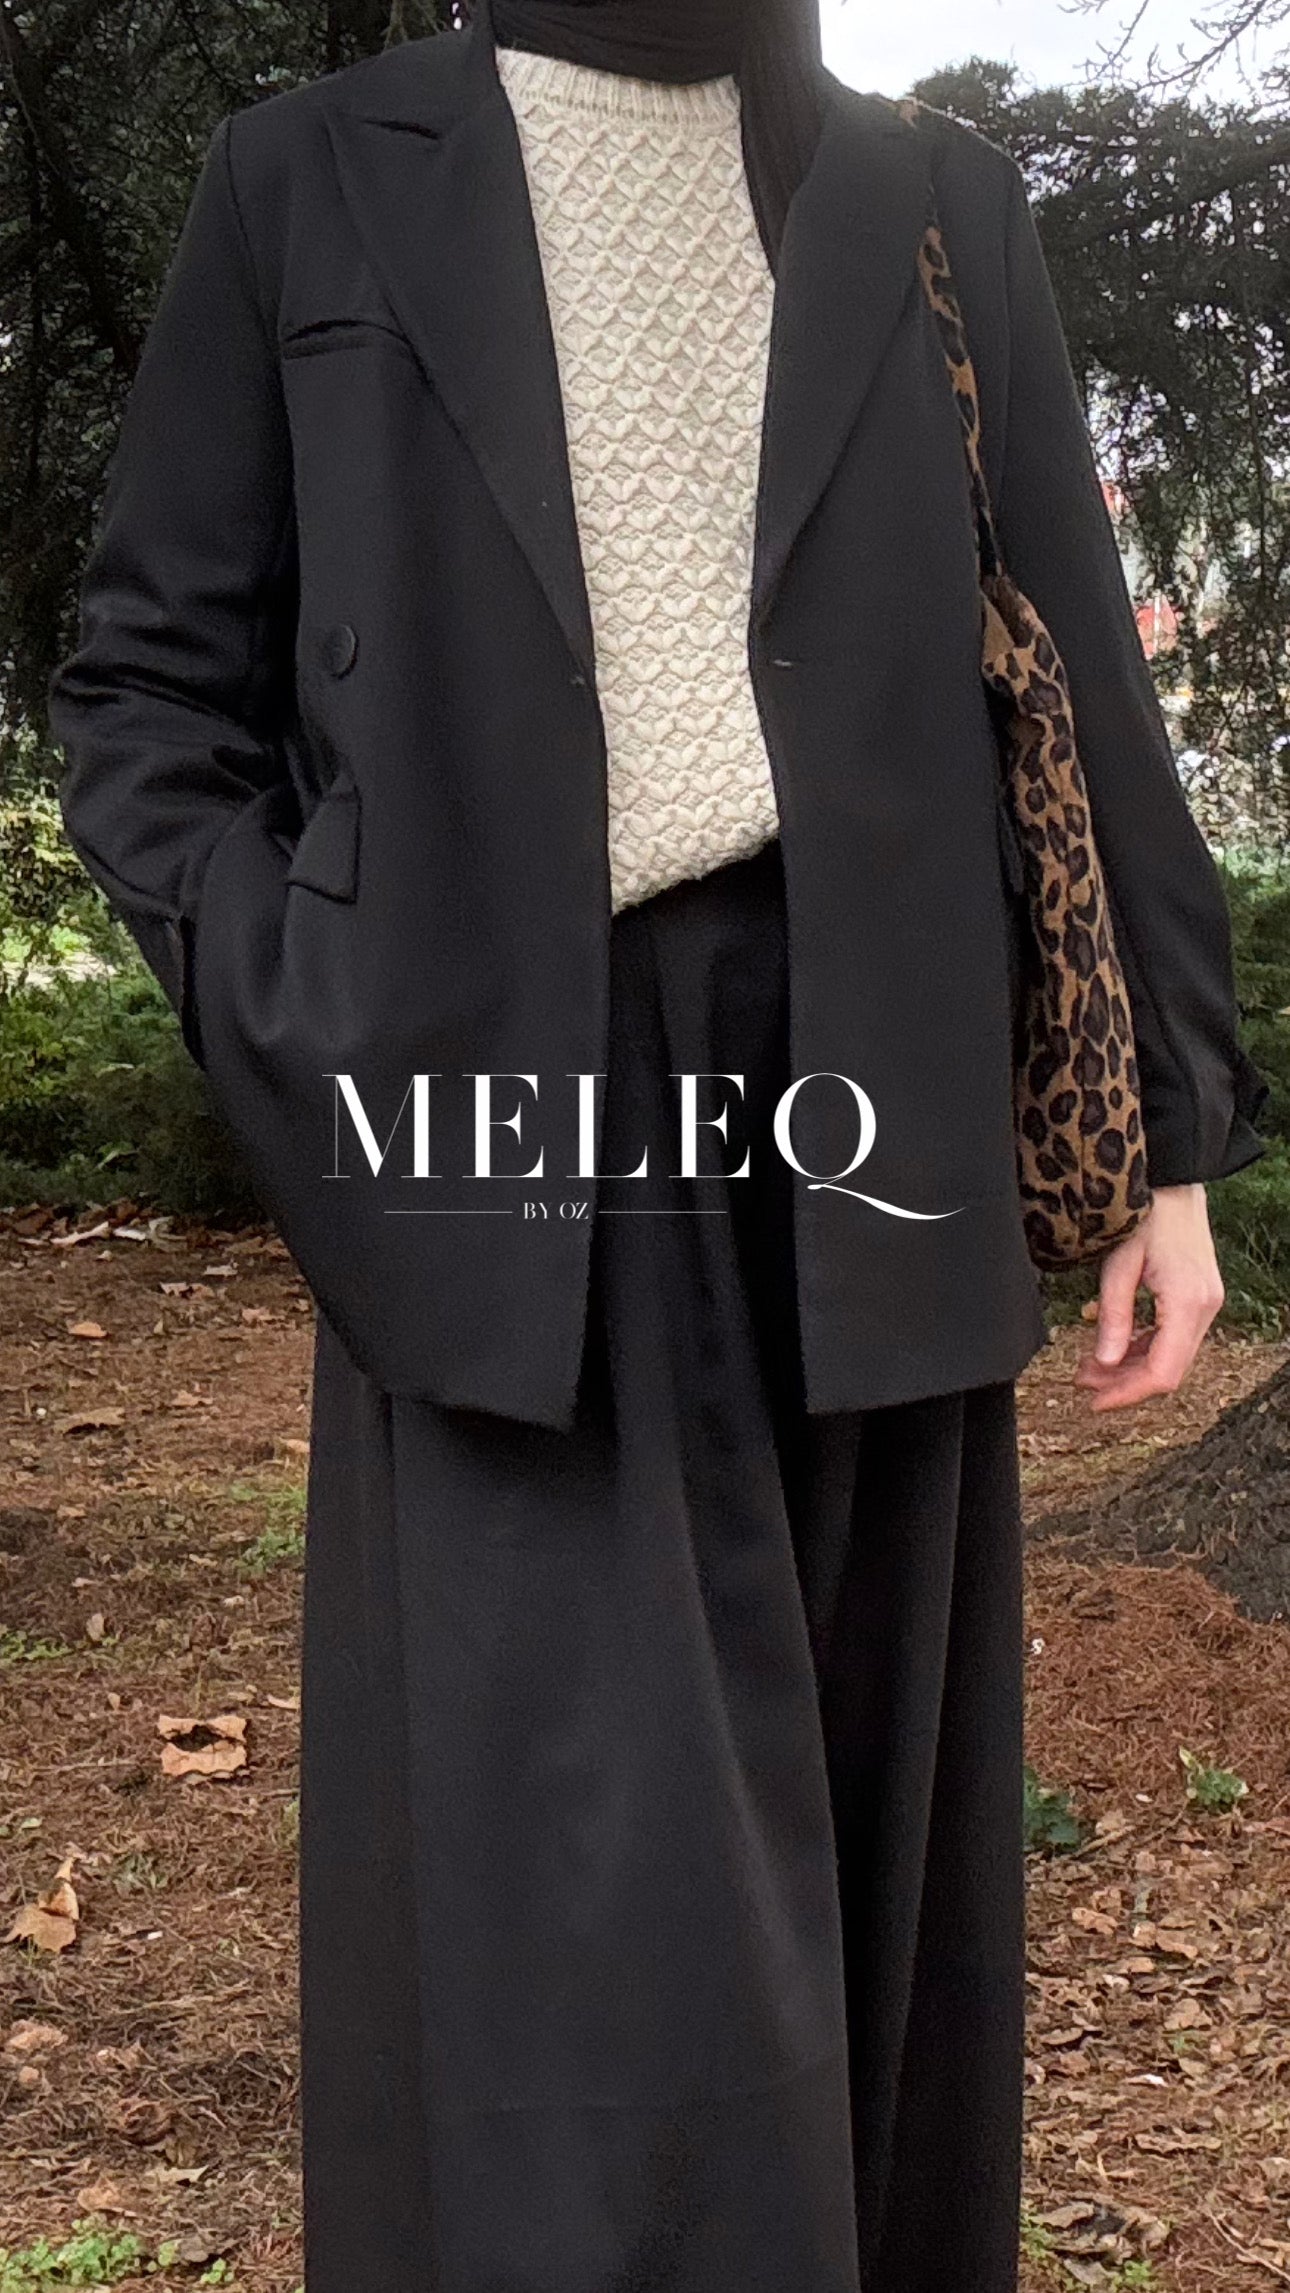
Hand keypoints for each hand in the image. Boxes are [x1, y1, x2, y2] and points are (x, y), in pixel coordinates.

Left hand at [1074, 1183, 1224, 1412]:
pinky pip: (1172, 1337)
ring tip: (1089, 1367)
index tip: (1095, 1403)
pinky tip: (1113, 1347)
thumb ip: (1114, 1315)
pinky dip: (1142, 1347)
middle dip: (1124, 1382)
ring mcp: (1205, 1304)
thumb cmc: (1147, 1213)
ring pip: (1169, 1355)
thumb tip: (1105, 1362)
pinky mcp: (1198, 1298)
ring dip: (1130, 1366)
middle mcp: (1205, 1309)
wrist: (1175, 1182)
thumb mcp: (1120, 1264)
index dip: (1128, 1394)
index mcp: (1188, 1303)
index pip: (1163, 1372)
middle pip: (1168, 1369)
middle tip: (1082, 1382)